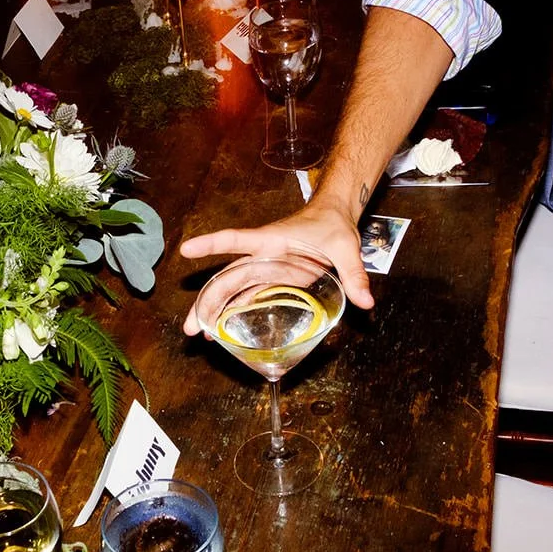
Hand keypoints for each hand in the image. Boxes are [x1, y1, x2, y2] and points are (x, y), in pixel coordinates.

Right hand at [179, 198, 373, 335]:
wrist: (333, 217)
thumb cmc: (333, 226)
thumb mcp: (345, 248)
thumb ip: (354, 274)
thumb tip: (366, 301)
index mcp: (272, 241)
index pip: (236, 240)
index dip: (211, 245)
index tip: (186, 250)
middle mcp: (260, 255)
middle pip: (226, 278)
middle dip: (206, 301)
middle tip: (190, 327)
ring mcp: (264, 268)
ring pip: (231, 290)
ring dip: (214, 311)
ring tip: (199, 334)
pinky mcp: (271, 279)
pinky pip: (246, 297)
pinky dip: (233, 313)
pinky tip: (222, 331)